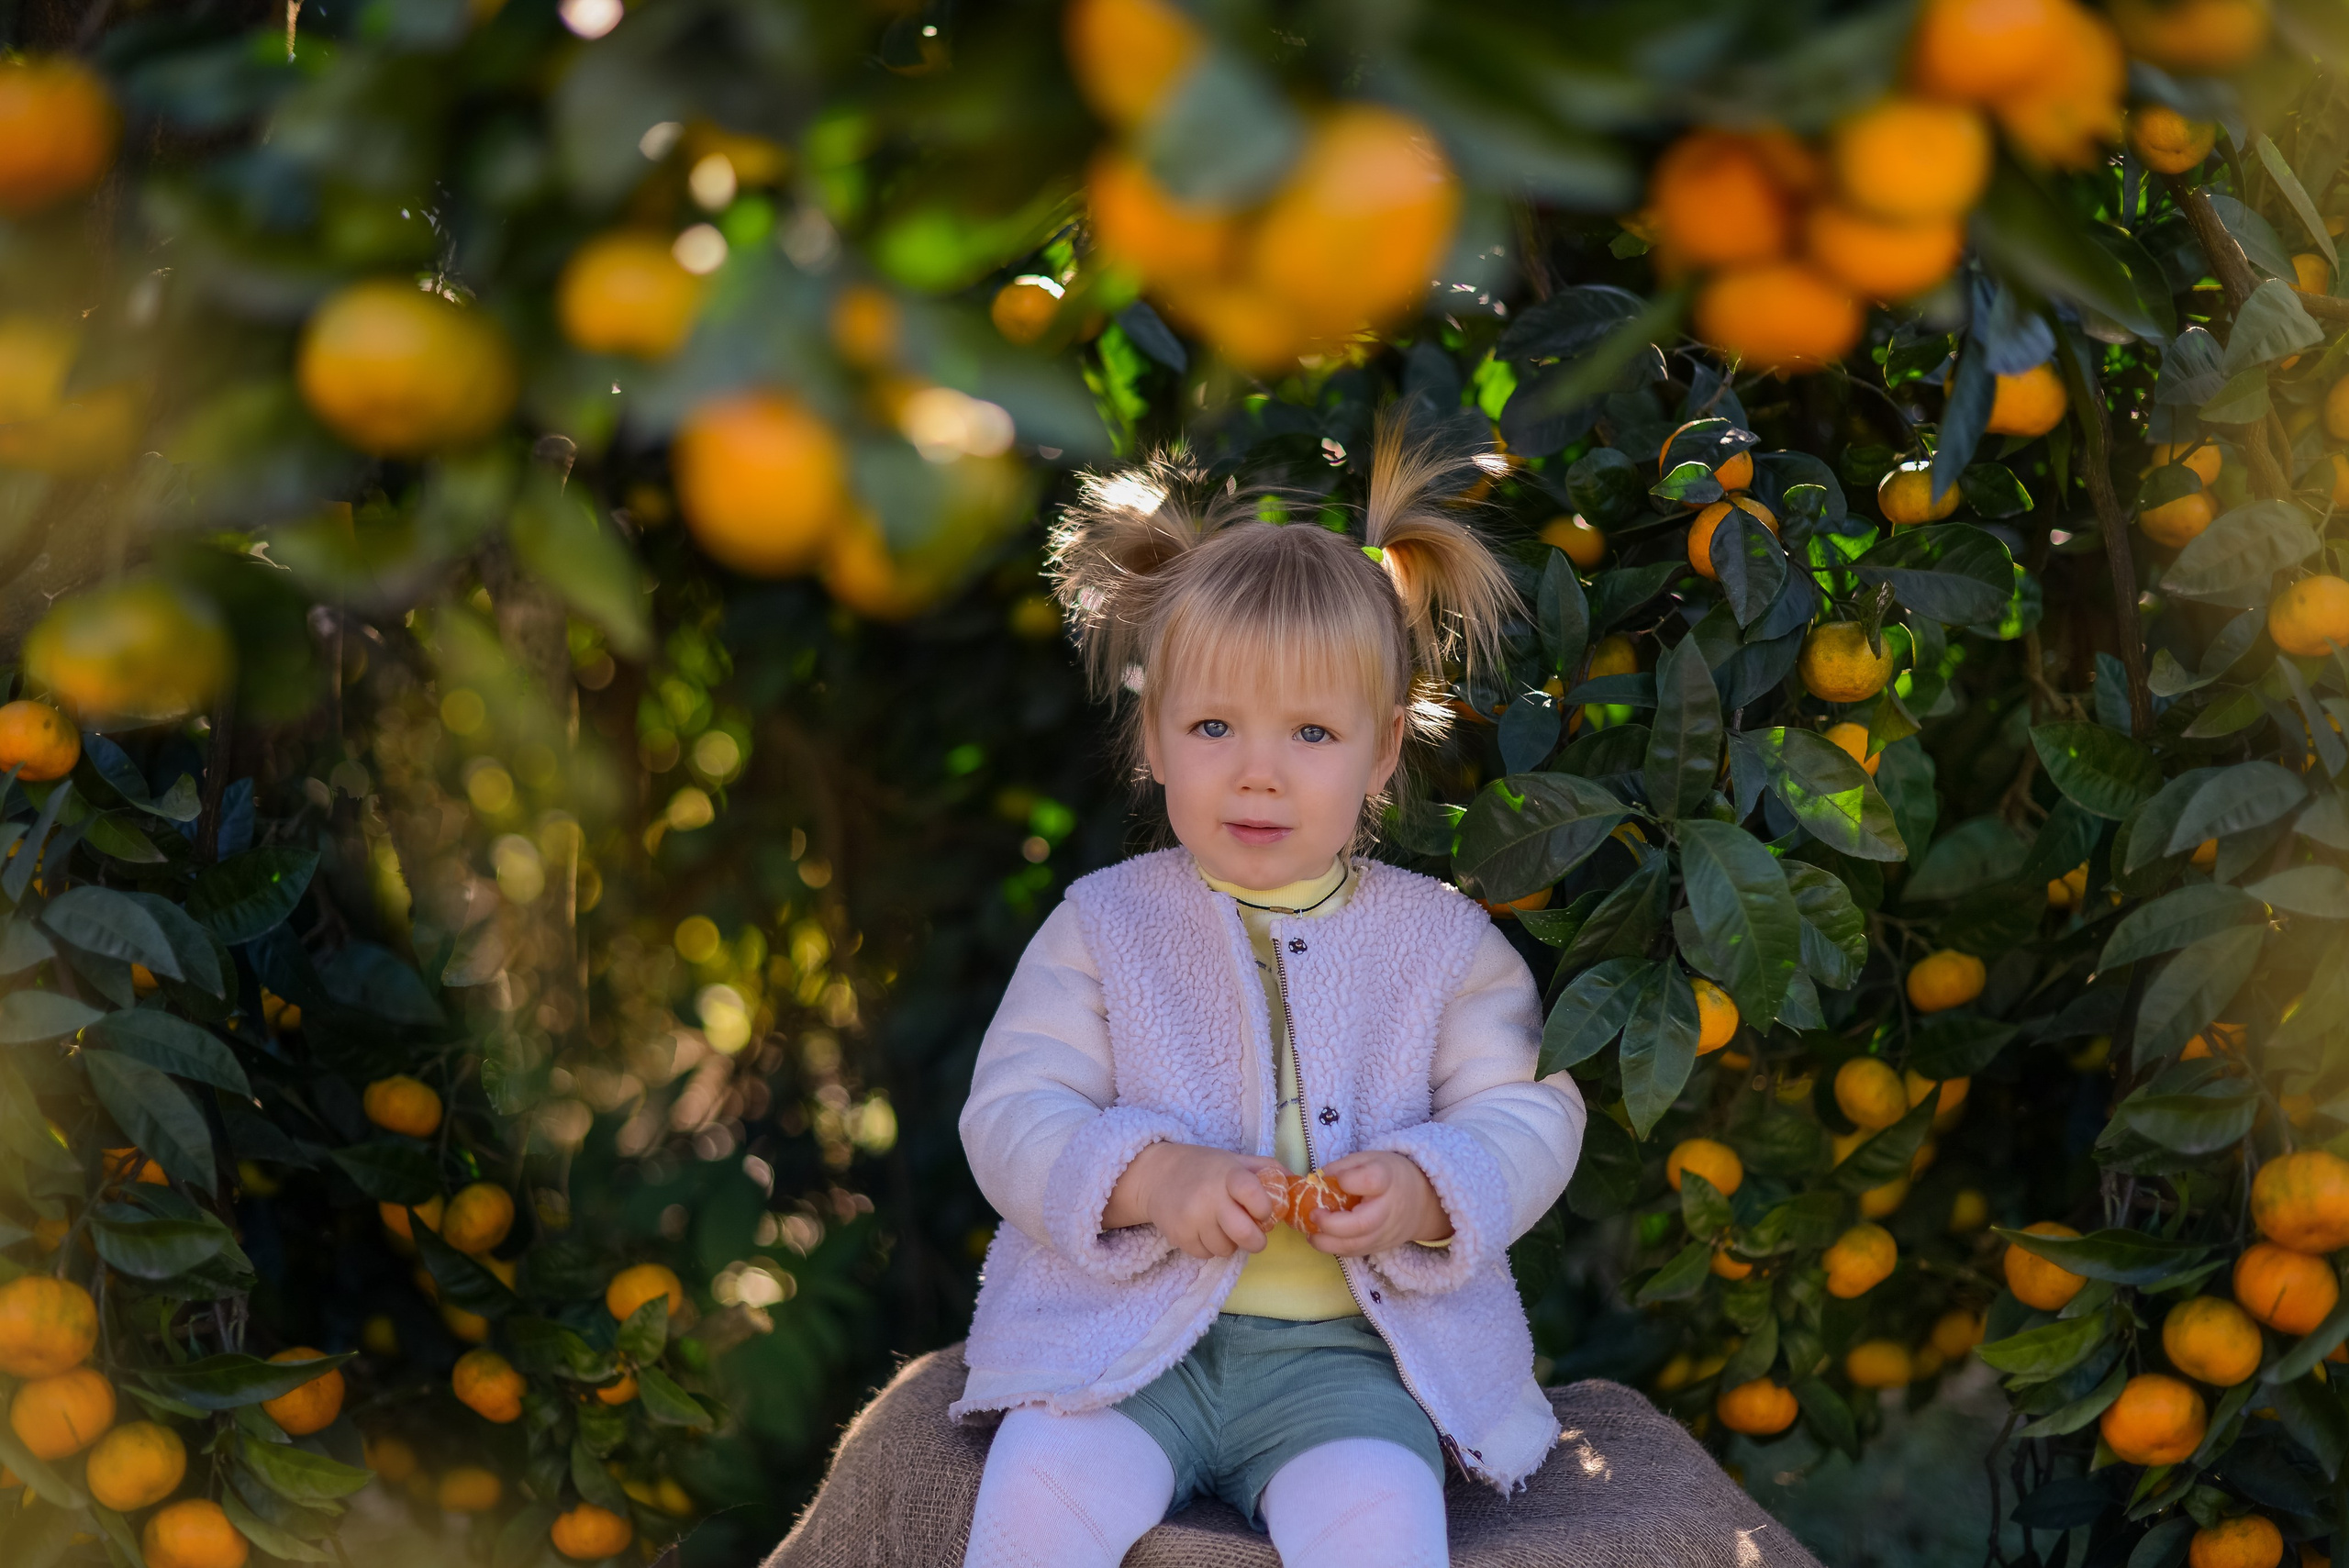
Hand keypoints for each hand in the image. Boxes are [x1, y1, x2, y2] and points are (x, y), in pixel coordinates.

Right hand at [1102, 1142, 1285, 1258]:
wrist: (1156, 1174)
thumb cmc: (1204, 1167)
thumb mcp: (1234, 1160)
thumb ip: (1267, 1170)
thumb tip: (1299, 1183)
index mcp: (1227, 1174)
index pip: (1254, 1194)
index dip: (1264, 1208)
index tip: (1263, 1212)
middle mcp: (1209, 1196)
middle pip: (1244, 1234)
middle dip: (1256, 1241)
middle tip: (1255, 1236)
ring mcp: (1192, 1218)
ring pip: (1226, 1249)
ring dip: (1230, 1243)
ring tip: (1223, 1227)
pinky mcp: (1179, 1236)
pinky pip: (1207, 1255)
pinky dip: (1211, 1248)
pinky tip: (1205, 1231)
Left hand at [1306, 1152, 1453, 1256]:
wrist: (1421, 1202)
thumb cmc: (1389, 1176)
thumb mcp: (1370, 1159)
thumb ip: (1344, 1166)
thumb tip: (1318, 1178)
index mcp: (1387, 1179)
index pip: (1371, 1181)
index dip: (1349, 1179)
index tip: (1336, 1178)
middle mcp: (1388, 1209)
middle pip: (1362, 1223)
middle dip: (1331, 1224)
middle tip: (1313, 1215)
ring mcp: (1385, 1232)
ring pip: (1356, 1245)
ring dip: (1327, 1243)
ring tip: (1311, 1233)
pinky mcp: (1380, 1247)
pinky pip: (1355, 1253)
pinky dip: (1335, 1249)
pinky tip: (1322, 1239)